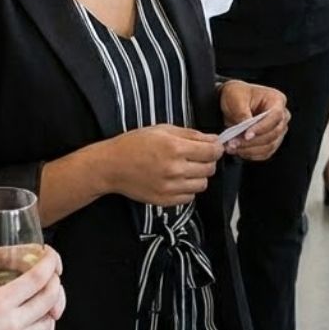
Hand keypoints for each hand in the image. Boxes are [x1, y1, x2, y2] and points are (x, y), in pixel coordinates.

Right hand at [0, 248, 65, 329]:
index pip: (37, 278)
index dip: (49, 263)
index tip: (49, 256)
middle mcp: (12, 325)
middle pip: (51, 299)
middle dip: (55, 283)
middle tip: (50, 276)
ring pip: (48, 323)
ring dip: (49, 309)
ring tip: (39, 301)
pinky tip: (25, 327)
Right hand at [98, 124, 223, 205]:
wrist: (112, 166)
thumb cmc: (135, 144)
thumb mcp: (162, 129)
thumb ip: (190, 134)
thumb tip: (212, 140)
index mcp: (175, 148)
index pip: (212, 151)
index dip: (217, 148)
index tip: (213, 146)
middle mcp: (175, 169)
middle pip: (210, 168)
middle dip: (207, 160)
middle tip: (197, 156)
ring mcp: (170, 187)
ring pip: (203, 184)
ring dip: (198, 176)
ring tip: (186, 168)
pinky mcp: (165, 200)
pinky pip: (190, 197)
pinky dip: (188, 189)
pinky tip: (177, 180)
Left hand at [219, 80, 288, 160]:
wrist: (232, 102)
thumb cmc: (237, 95)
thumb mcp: (235, 98)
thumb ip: (242, 113)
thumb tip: (246, 128)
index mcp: (276, 100)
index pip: (275, 116)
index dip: (262, 127)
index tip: (246, 135)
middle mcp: (281, 116)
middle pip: (274, 133)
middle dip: (252, 141)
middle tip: (234, 142)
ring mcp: (278, 130)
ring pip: (269, 146)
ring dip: (250, 149)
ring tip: (232, 146)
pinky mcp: (271, 141)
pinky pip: (265, 153)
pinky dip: (251, 154)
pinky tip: (238, 150)